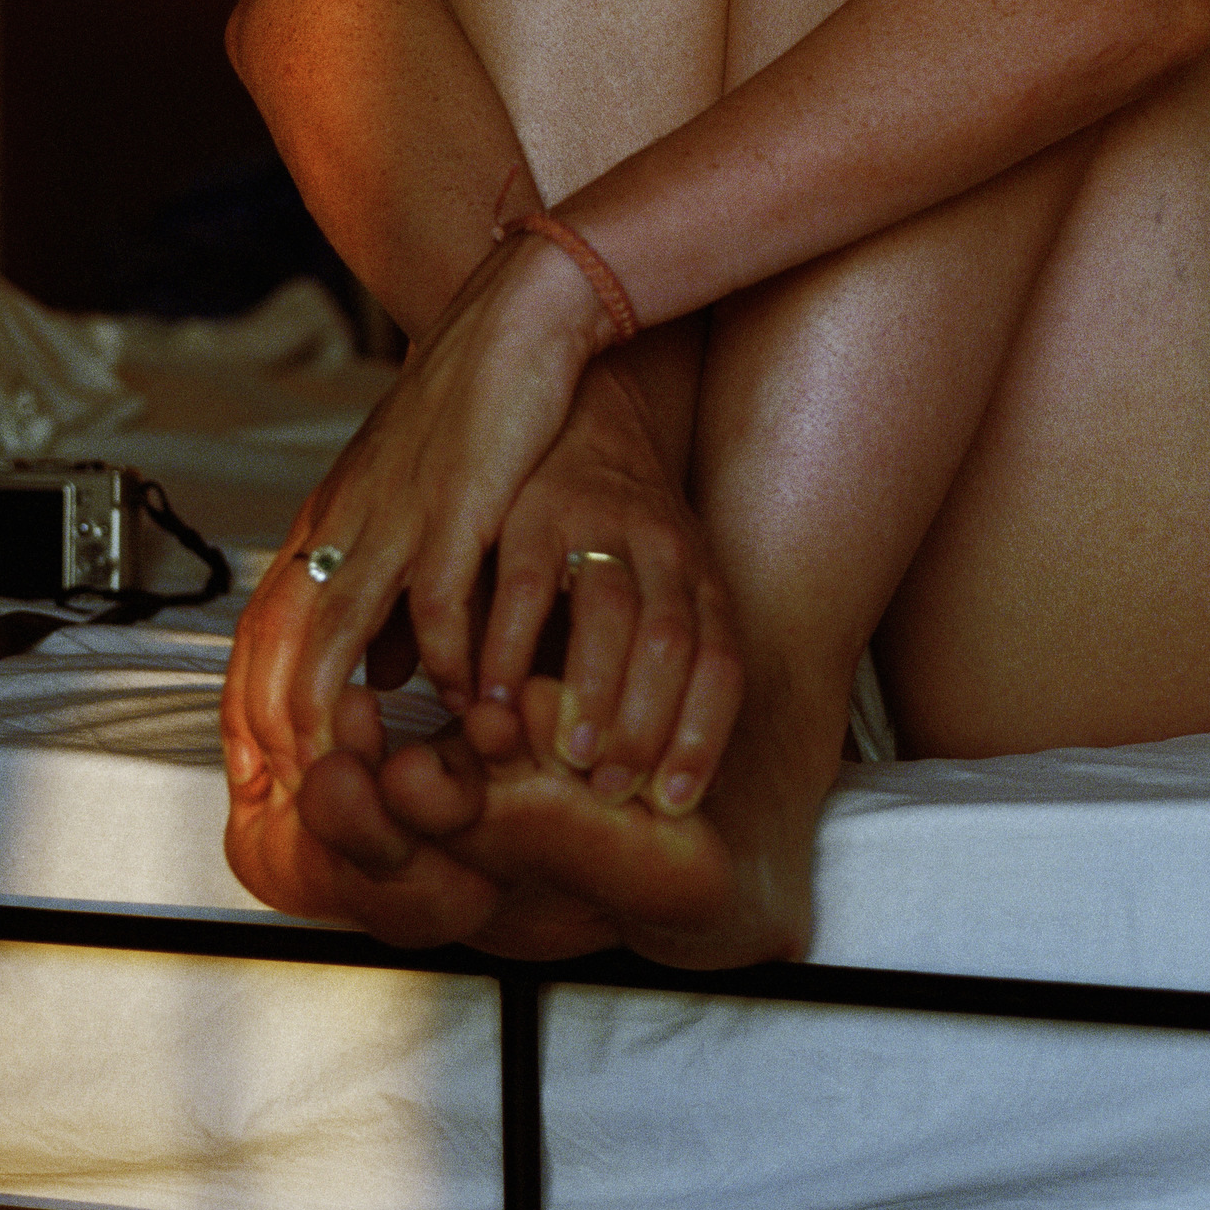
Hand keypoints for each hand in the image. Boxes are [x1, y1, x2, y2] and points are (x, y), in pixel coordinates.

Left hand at [221, 222, 603, 796]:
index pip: (260, 627)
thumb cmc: (471, 415)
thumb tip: (380, 676)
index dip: (250, 704)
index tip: (261, 770)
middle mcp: (343, 520)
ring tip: (362, 774)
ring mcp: (390, 515)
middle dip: (274, 729)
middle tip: (293, 796)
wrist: (513, 320)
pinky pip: (437, 608)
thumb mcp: (412, 508)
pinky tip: (468, 701)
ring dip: (342, 715)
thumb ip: (394, 593)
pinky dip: (448, 665)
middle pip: (277, 643)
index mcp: (330, 519)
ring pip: (333, 636)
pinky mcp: (454, 509)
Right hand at [462, 365, 744, 814]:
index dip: (704, 734)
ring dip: (588, 692)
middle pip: (671, 643)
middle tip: (612, 790)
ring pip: (609, 613)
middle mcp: (663, 544)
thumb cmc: (622, 534)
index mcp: (701, 571)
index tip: (676, 802)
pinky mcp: (533, 507)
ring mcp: (599, 520)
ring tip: (562, 756)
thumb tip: (660, 780)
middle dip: (645, 725)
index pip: (722, 661)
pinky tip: (488, 699)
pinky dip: (507, 649)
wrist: (586, 408)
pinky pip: (523, 587)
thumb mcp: (667, 585)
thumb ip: (662, 664)